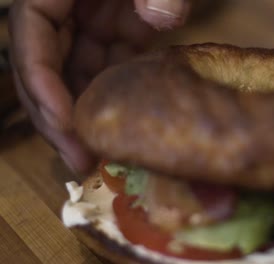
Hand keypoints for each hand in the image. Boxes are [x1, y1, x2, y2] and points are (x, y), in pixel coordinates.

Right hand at [8, 0, 190, 172]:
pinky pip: (110, 67)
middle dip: (59, 113)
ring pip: (77, 72)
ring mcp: (95, 18)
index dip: (40, 81)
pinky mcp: (122, 29)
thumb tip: (160, 19)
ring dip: (86, 114)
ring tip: (101, 155)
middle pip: (47, 62)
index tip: (65, 122)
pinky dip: (114, 96)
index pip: (31, 31)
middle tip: (80, 159)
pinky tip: (124, 125)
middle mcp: (70, 3)